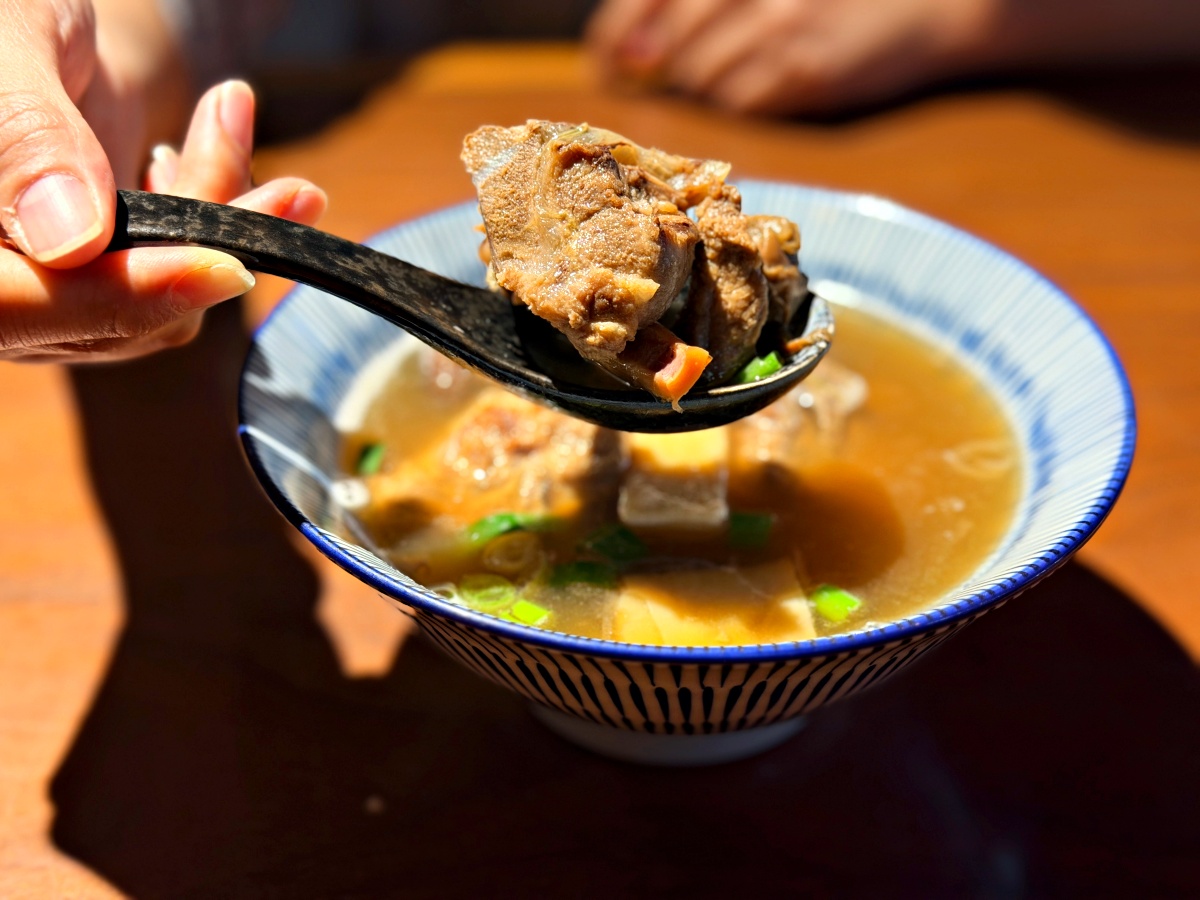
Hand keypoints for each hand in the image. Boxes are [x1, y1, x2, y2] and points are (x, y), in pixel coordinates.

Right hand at [0, 1, 324, 361]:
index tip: (224, 265)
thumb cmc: (4, 15)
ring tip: (227, 115)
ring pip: (154, 312)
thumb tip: (72, 241)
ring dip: (221, 228)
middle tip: (290, 185)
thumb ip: (28, 136)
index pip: (15, 310)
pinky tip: (207, 149)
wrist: (26, 22)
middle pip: (105, 318)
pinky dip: (213, 227)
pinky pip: (168, 289)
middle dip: (208, 248)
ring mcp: (37, 296)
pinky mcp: (90, 286)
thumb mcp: (6, 42)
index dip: (122, 297)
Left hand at [585, 0, 992, 114]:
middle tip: (655, 80)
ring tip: (731, 71)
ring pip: (699, 78)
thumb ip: (699, 7)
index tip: (605, 60)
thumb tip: (627, 52)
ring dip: (700, 86)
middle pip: (669, 44)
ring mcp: (781, 29)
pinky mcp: (806, 74)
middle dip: (654, 70)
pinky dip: (736, 104)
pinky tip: (760, 86)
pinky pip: (739, 104)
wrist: (936, 7)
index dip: (615, 30)